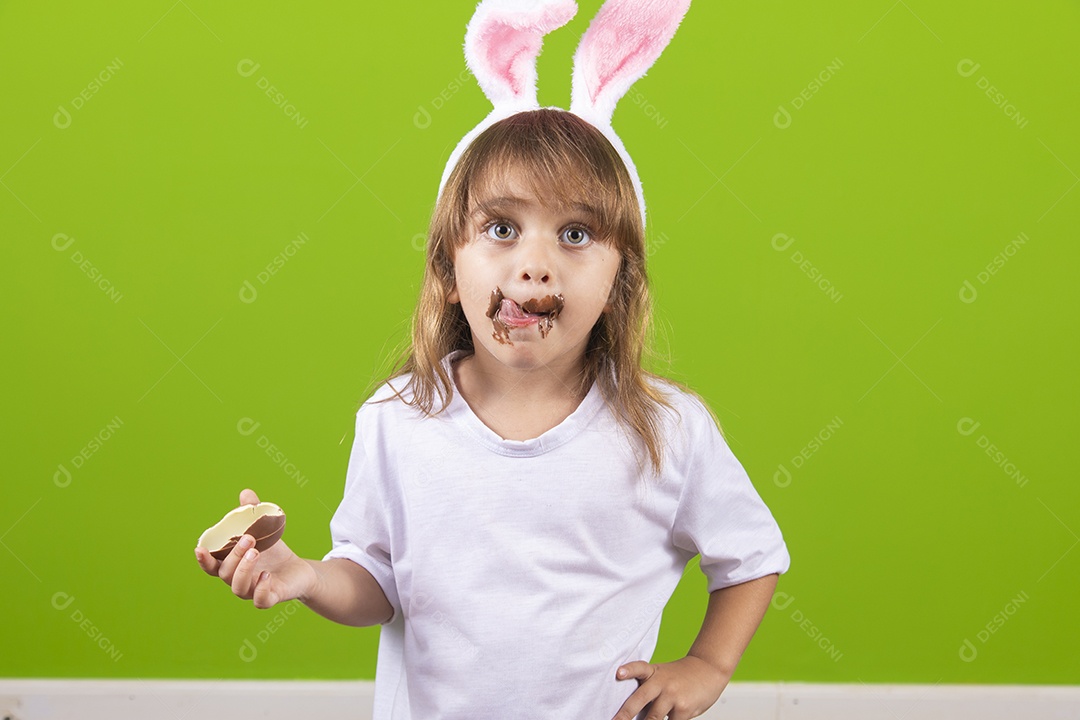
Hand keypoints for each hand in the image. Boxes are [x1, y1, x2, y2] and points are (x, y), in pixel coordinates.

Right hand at [194, 488, 317, 609]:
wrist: (297, 571)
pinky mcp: (270, 598)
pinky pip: (260, 600)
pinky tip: (266, 575)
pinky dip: (260, 589)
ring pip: (238, 588)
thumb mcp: (264, 530)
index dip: (204, 560)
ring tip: (255, 552)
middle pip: (225, 573)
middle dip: (233, 555)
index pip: (211, 566)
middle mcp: (238, 580)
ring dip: (243, 570)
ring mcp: (252, 591)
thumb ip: (252, 514)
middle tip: (248, 538)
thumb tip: (246, 493)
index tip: (199, 548)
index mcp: (231, 565)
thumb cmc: (274, 552)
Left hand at [611, 655, 728, 719]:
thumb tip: (634, 714)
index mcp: (653, 672)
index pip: (639, 668)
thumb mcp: (662, 675)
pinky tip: (667, 719)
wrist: (709, 670)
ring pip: (653, 718)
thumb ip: (649, 689)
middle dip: (626, 713)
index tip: (618, 673)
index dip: (628, 670)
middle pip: (640, 698)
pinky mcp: (684, 709)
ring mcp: (673, 696)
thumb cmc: (681, 676)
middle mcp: (662, 682)